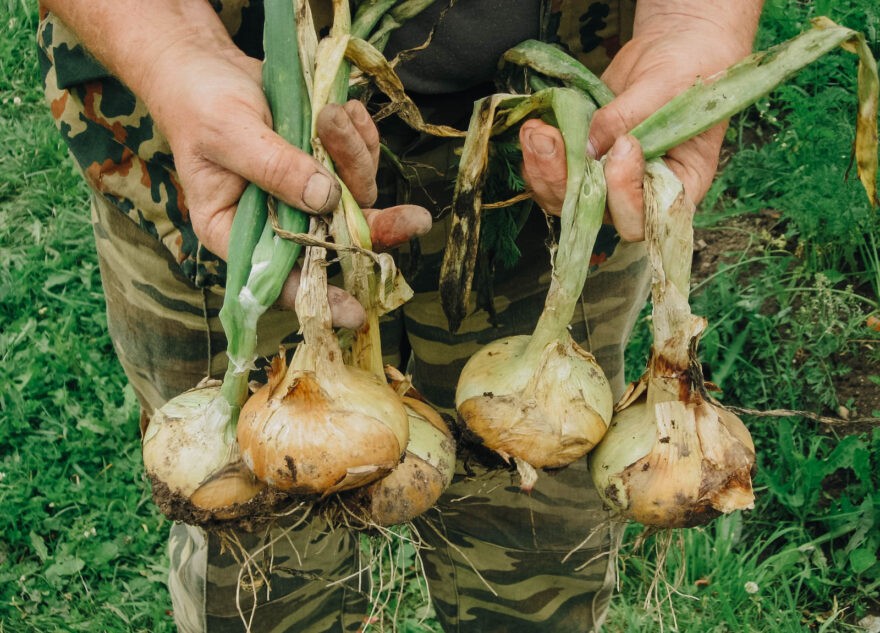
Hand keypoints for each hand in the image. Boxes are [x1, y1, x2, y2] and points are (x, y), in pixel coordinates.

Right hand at [142, 46, 429, 326]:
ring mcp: (305, 194)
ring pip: (353, 195)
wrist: (207, 67)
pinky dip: (361, 137)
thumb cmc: (200, 104)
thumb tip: (326, 200)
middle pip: (334, 241)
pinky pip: (358, 162)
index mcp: (237, 231)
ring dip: (354, 155)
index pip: (280, 279)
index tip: (355, 314)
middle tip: (417, 220)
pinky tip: (348, 110)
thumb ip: (275, 167)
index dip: (319, 298)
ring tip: (332, 114)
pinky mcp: (324, 164)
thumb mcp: (229, 134)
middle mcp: (277, 221)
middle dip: (376, 227)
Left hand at [520, 2, 761, 240]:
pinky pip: (554, 180)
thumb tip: (588, 148)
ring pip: (568, 201)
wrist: (669, 50)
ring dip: (544, 170)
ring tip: (536, 131)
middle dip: (567, 181)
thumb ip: (628, 117)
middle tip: (549, 139)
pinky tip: (534, 130)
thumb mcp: (664, 86)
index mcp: (680, 185)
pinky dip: (538, 161)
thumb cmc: (687, 67)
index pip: (647, 217)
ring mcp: (610, 183)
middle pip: (598, 214)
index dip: (625, 192)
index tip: (622, 144)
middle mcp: (642, 194)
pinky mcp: (586, 165)